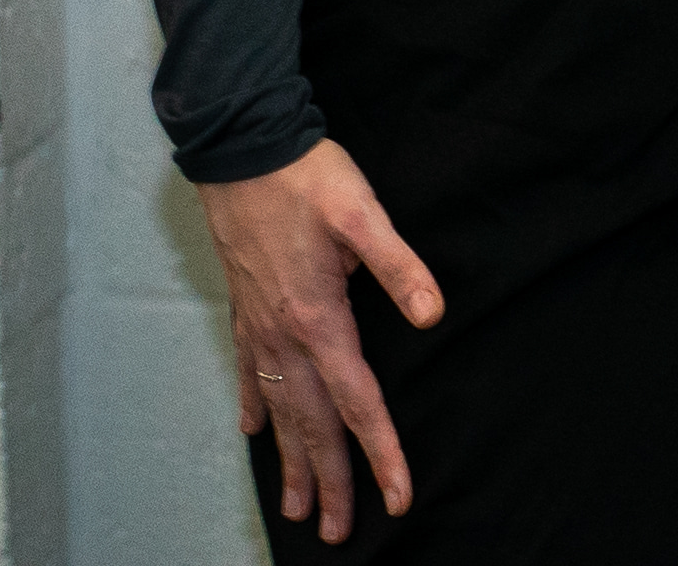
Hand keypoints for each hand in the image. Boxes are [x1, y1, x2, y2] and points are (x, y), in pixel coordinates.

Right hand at [197, 139, 444, 542]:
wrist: (243, 150)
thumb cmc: (308, 178)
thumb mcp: (364, 213)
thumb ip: (401, 267)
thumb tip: (434, 316)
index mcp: (320, 320)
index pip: (358, 403)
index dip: (382, 453)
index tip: (398, 497)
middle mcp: (285, 336)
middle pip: (313, 424)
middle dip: (331, 481)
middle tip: (342, 532)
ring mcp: (259, 327)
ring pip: (279, 411)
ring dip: (290, 461)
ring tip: (297, 509)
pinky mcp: (245, 310)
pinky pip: (249, 373)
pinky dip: (254, 407)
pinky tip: (254, 433)